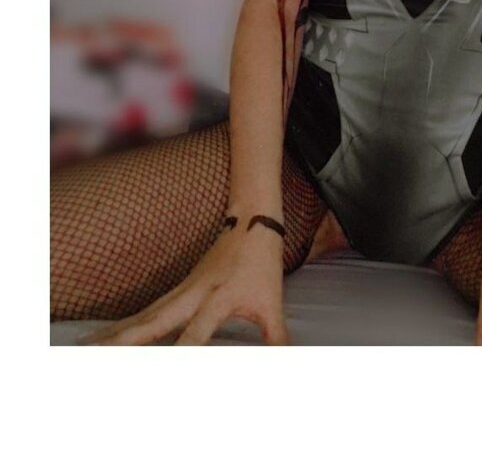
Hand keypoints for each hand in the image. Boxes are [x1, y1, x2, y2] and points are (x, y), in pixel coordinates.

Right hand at [81, 224, 288, 345]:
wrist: (251, 219)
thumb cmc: (261, 262)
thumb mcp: (273, 302)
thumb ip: (276, 338)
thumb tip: (285, 363)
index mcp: (219, 297)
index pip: (196, 332)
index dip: (182, 353)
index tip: (165, 372)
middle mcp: (194, 294)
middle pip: (154, 321)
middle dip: (126, 341)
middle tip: (95, 355)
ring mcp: (182, 290)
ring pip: (145, 315)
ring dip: (116, 332)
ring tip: (86, 347)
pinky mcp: (178, 289)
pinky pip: (148, 311)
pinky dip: (126, 325)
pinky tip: (106, 336)